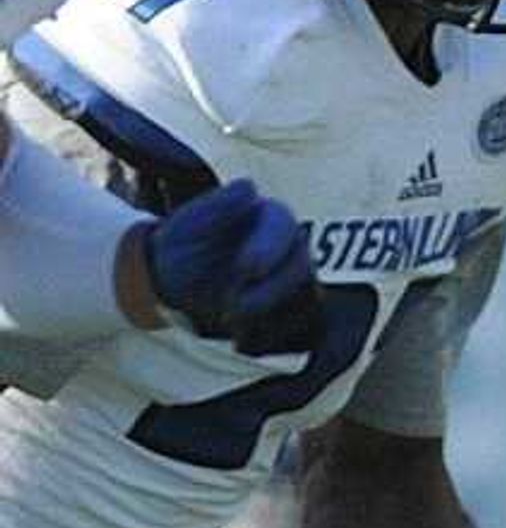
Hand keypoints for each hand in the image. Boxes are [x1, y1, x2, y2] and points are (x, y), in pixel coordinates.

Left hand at [141, 179, 320, 357]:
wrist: (175, 278)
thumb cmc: (183, 245)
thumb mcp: (189, 223)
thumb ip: (217, 205)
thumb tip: (250, 188)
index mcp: (270, 218)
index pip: (284, 226)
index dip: (270, 247)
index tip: (248, 268)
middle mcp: (291, 248)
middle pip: (302, 268)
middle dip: (272, 290)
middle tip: (234, 305)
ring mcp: (296, 280)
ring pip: (307, 300)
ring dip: (272, 315)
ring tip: (231, 320)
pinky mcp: (294, 310)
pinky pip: (303, 327)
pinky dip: (276, 336)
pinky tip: (243, 339)